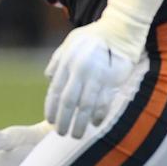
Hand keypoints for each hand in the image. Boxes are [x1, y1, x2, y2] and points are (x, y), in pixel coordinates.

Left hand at [44, 20, 138, 137]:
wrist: (118, 30)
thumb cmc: (92, 37)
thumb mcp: (68, 43)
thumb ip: (57, 61)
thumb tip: (49, 78)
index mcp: (66, 63)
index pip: (55, 91)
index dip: (52, 108)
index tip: (50, 121)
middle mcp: (79, 71)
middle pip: (69, 101)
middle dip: (64, 120)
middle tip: (61, 134)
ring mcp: (97, 76)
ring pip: (86, 105)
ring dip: (81, 123)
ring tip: (77, 135)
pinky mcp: (113, 80)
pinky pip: (104, 102)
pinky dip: (99, 115)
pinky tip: (95, 124)